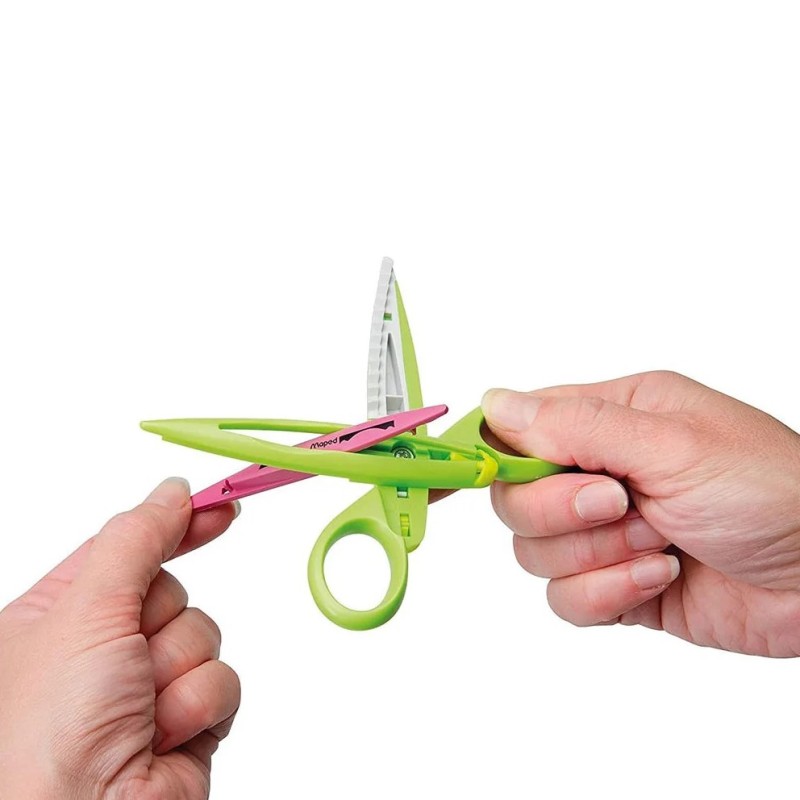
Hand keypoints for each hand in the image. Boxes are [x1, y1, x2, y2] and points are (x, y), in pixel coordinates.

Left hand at [0, 478, 240, 798]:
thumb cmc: (44, 733)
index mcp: (59, 618)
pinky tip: (164, 734)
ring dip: (177, 669)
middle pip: (172, 592)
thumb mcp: (86, 608)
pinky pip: (223, 681)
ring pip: (203, 636)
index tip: (220, 506)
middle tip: (128, 656)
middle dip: (159, 622)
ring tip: (138, 710)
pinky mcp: (186, 722)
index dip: (174, 526)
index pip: (127, 549)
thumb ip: (137, 538)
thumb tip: (173, 491)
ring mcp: (146, 688)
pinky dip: (199, 704)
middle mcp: (102, 652)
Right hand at [482, 371, 799, 656]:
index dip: (502, 457)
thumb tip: (496, 402)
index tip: (512, 476)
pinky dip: (608, 594)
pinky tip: (662, 578)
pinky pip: (565, 599)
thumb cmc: (775, 492)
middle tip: (618, 505)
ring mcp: (607, 533)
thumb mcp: (672, 444)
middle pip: (514, 498)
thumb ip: (576, 425)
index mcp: (612, 418)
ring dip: (596, 556)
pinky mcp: (618, 585)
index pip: (517, 430)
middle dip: (559, 513)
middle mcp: (601, 471)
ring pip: (535, 553)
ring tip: (660, 543)